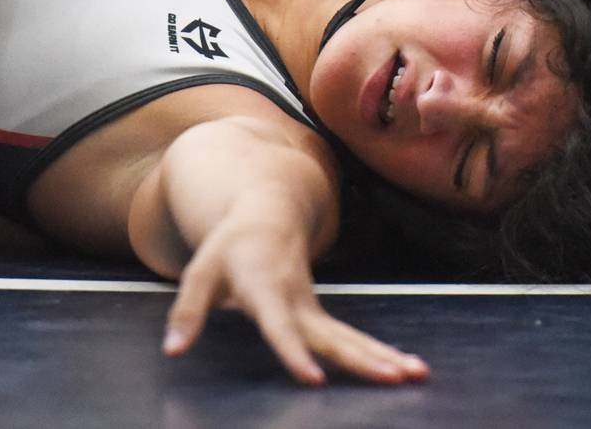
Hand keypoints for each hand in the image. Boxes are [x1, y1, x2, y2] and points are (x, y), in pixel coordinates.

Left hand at [160, 215, 429, 385]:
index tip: (314, 379)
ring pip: (352, 338)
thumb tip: (173, 351)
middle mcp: (297, 302)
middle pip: (333, 337)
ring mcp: (313, 308)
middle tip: (395, 377)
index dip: (294, 353)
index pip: (281, 328)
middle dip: (365, 359)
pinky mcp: (320, 316)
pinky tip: (408, 370)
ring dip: (385, 356)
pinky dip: (381, 353)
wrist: (267, 211)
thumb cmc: (229, 246)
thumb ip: (188, 312)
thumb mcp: (199, 273)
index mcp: (266, 291)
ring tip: (417, 374)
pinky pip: (352, 339)